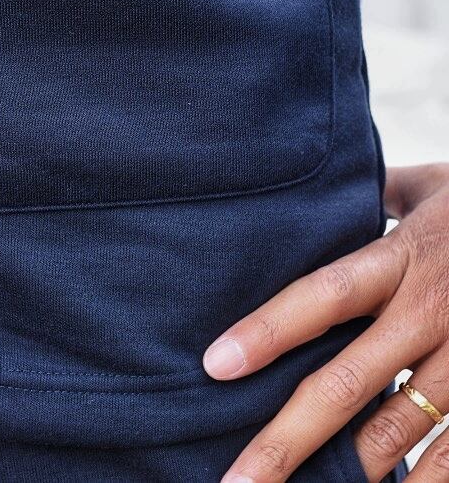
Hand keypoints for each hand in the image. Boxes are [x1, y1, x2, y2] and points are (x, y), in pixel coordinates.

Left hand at [203, 163, 448, 481]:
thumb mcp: (434, 188)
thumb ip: (379, 194)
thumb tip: (323, 191)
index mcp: (404, 259)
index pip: (324, 295)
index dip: (269, 330)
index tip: (216, 364)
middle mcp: (430, 313)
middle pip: (348, 381)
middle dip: (288, 436)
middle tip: (237, 478)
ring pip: (399, 429)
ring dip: (346, 474)